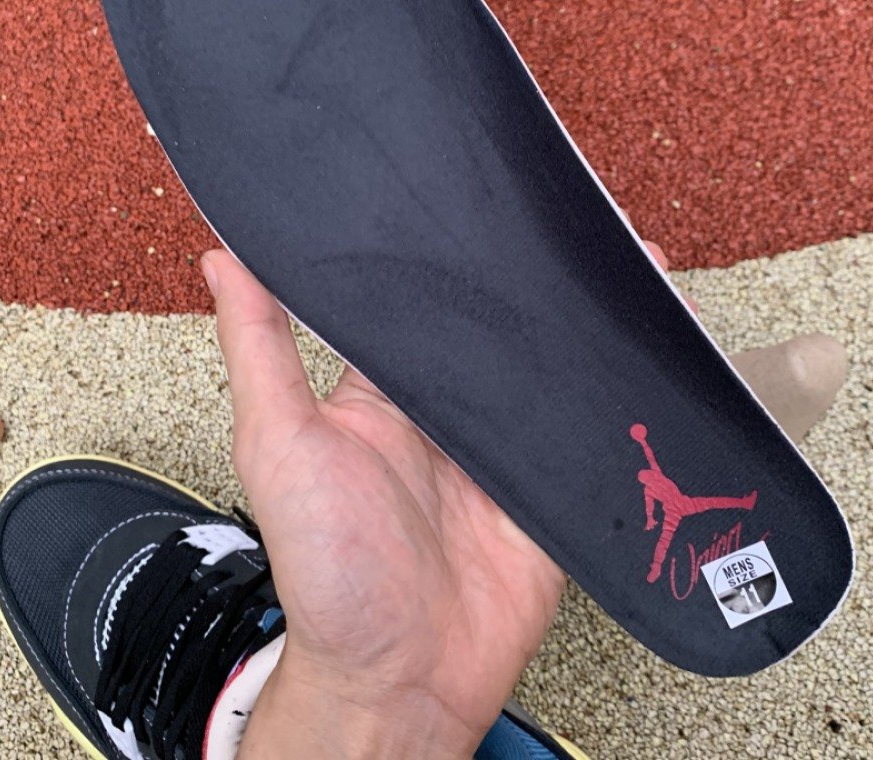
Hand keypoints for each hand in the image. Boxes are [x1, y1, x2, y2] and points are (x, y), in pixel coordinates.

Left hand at [202, 240, 675, 758]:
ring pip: (552, 366)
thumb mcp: (279, 445)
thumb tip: (223, 258)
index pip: (424, 299)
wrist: (402, 680)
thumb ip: (260, 351)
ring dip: (584, 321)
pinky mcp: (550, 486)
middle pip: (499, 326)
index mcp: (389, 389)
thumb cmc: (328, 573)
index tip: (479, 193)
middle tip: (577, 213)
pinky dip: (619, 392)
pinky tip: (650, 348)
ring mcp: (504, 446)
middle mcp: (449, 409)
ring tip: (628, 261)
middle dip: (535, 275)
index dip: (451, 249)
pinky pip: (591, 427)